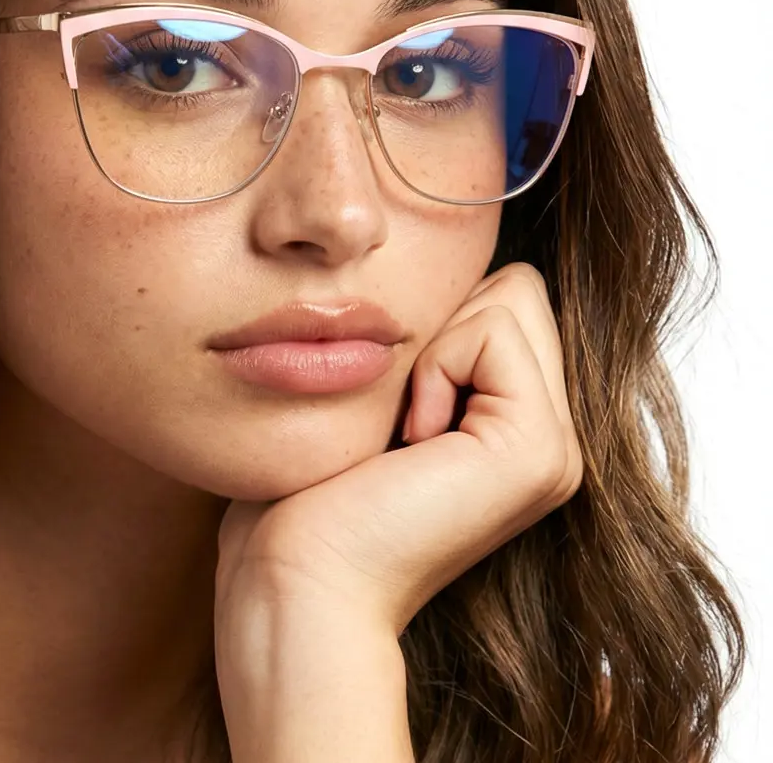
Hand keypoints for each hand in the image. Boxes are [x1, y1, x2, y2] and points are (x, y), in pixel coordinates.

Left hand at [214, 262, 583, 638]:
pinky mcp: (537, 449)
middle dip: (443, 323)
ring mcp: (554, 448)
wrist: (297, 579)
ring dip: (434, 344)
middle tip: (401, 413)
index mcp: (516, 426)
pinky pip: (493, 328)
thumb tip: (446, 273)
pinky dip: (435, 364)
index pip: (507, 296)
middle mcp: (550, 438)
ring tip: (404, 430)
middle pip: (517, 288)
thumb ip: (434, 342)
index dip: (438, 320)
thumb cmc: (309, 491)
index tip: (394, 403)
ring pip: (512, 294)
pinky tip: (410, 438)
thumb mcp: (379, 395)